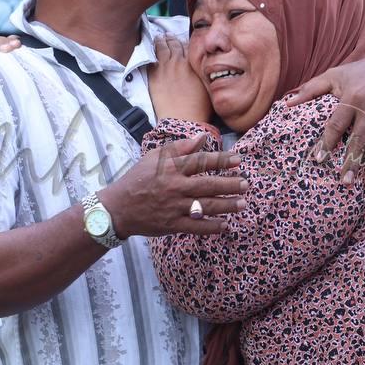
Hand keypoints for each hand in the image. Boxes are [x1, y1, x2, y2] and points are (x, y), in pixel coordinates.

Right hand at [102, 133, 246, 236]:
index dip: (221, 160)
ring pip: (205, 206)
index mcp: (170, 168)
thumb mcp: (154, 157)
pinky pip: (196, 226)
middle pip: (207, 185)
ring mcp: (173, 207)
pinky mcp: (172, 225)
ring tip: (242, 203)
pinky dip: (211, 227)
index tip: (238, 160)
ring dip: (226, 205)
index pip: (201, 162)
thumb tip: (202, 138)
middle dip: (229, 185)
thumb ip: (179, 148)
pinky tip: (225, 225)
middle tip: (246, 184)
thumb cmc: (138, 179)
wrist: (118, 208)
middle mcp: (174, 187)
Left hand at [149, 35, 212, 122]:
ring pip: (162, 48)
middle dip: (172, 38)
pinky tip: (152, 49)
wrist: (182, 119)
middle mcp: (178, 62)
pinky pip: (152, 58)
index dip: (186, 41)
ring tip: (160, 37)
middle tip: (169, 35)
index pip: (189, 46)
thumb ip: (204, 71)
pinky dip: (153, 51)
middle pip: (174, 44)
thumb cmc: (200, 107)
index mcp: (192, 63)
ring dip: (161, 41)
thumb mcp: (208, 86)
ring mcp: (164, 68)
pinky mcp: (154, 76)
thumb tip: (205, 64)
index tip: (184, 40)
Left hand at [287, 53, 364, 189]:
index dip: (327, 143)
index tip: (319, 160)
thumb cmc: (360, 73)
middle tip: (345, 183)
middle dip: (352, 162)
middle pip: (359, 140)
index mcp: (351, 98)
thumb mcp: (335, 75)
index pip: (336, 124)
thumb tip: (287, 103)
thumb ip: (311, 88)